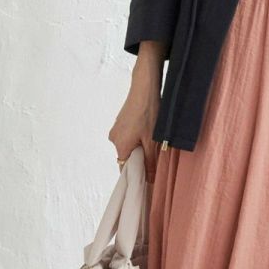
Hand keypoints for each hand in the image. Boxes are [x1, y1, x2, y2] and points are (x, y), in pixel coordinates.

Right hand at [109, 46, 164, 181]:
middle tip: (155, 154)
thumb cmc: (148, 113)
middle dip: (140, 158)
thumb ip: (150, 163)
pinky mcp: (121, 121)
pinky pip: (128, 135)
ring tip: (153, 139)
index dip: (136, 174)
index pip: (125, 169)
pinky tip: (148, 130)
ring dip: (140, 146)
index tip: (146, 176)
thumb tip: (149, 180)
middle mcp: (114, 139)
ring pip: (129, 145)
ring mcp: (116, 129)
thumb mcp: (152, 142)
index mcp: (120, 146)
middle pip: (127, 157)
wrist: (144, 88)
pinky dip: (137, 137)